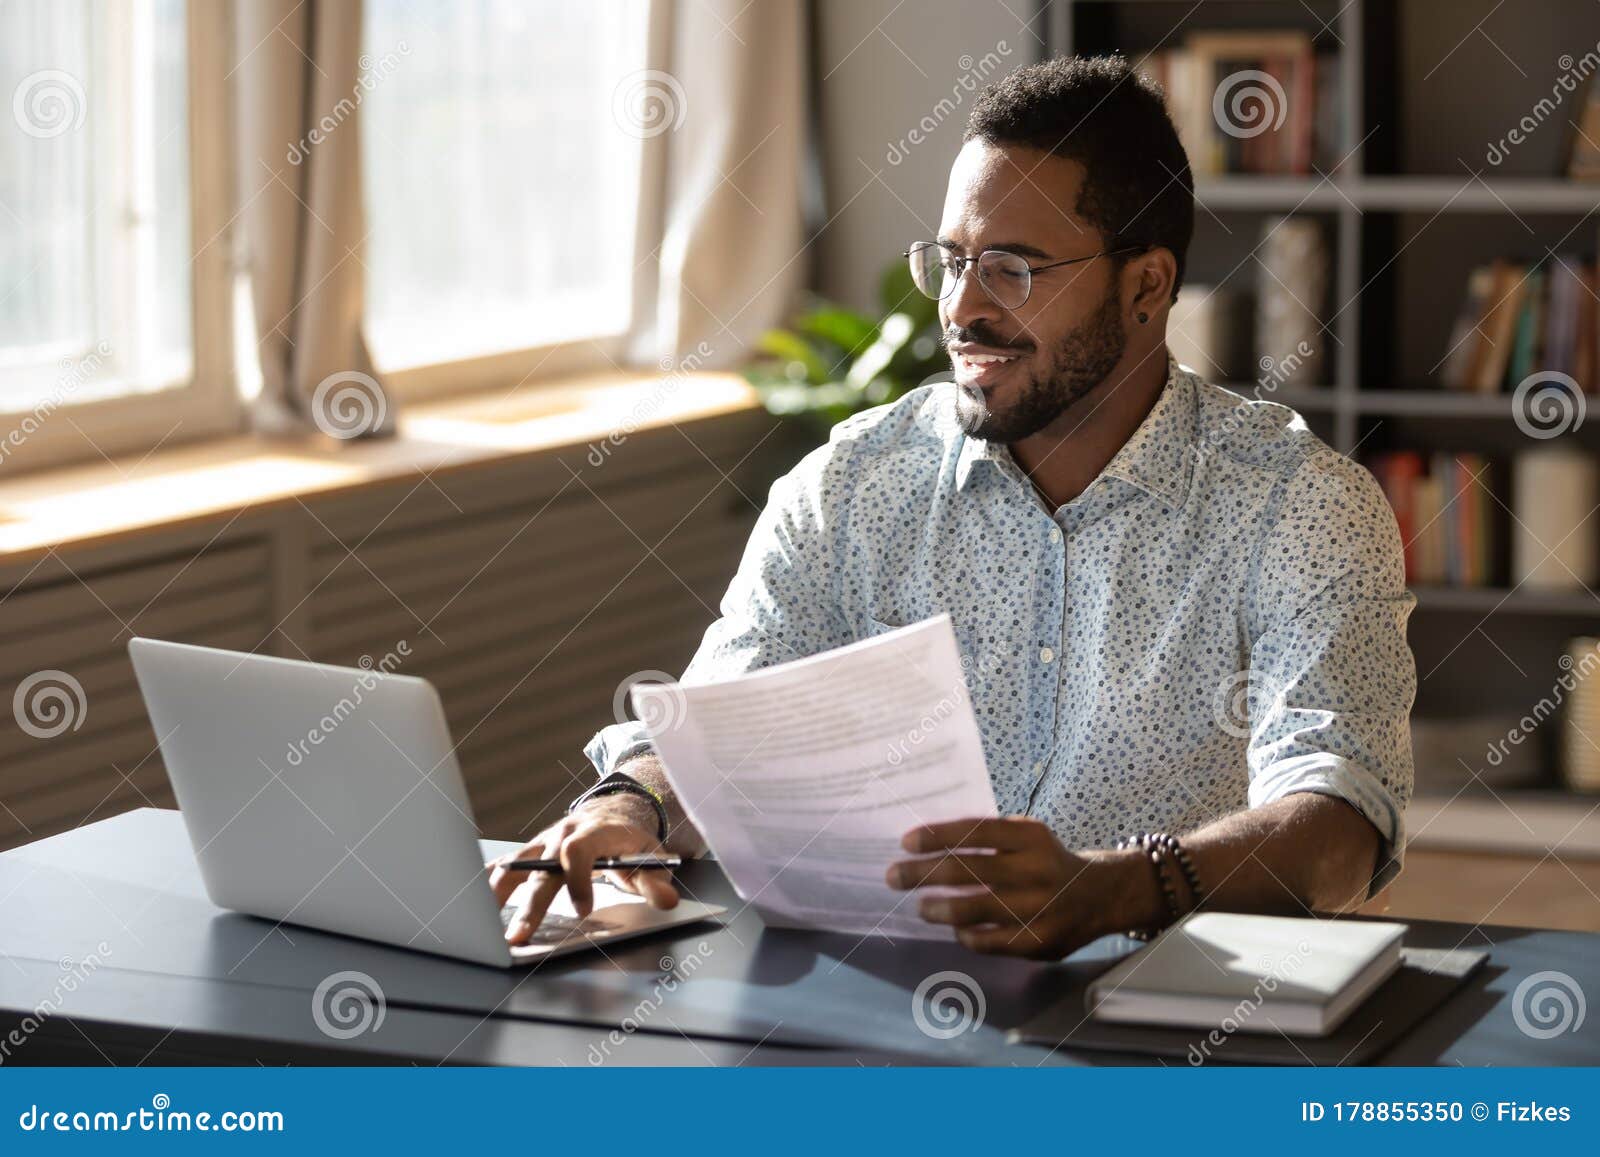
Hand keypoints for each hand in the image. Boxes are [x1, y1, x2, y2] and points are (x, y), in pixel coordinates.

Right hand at [488, 796, 677, 944]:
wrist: (614, 815)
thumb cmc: (631, 844)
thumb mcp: (651, 860)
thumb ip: (657, 883)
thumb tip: (667, 901)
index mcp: (595, 832)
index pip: (580, 850)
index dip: (578, 879)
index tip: (584, 910)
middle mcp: (563, 834)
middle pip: (543, 868)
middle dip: (532, 904)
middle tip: (520, 936)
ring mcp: (544, 842)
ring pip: (517, 866)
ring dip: (499, 895)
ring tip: (483, 924)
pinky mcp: (531, 852)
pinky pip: (506, 866)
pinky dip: (490, 883)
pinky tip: (475, 904)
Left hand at [886, 816, 1138, 958]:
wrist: (1098, 896)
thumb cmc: (1045, 860)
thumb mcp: (1025, 837)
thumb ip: (987, 839)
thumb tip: (926, 846)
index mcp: (1030, 836)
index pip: (974, 831)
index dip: (937, 836)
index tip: (905, 842)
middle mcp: (1035, 870)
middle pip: (966, 871)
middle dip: (922, 873)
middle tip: (894, 876)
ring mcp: (1038, 908)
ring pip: (972, 910)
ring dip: (937, 908)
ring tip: (921, 907)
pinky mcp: (1038, 942)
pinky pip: (988, 941)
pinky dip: (965, 934)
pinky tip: (955, 928)